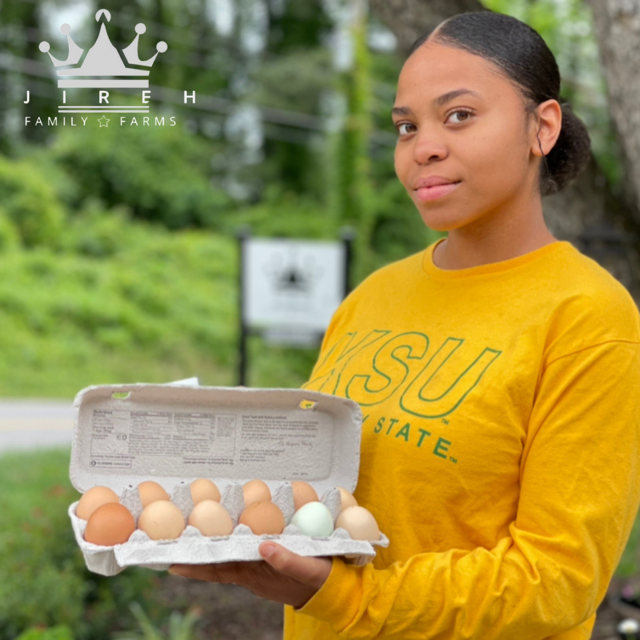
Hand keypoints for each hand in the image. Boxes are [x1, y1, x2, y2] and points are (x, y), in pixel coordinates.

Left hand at [168, 541, 332, 608]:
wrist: (337, 591)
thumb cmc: (323, 580)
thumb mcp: (309, 569)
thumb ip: (287, 559)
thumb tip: (263, 546)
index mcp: (258, 573)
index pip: (220, 570)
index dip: (196, 566)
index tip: (172, 562)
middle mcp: (253, 571)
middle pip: (218, 561)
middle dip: (197, 551)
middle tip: (174, 539)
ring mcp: (259, 567)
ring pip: (228, 555)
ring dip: (211, 545)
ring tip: (192, 530)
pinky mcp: (269, 560)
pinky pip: (243, 550)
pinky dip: (231, 540)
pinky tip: (229, 529)